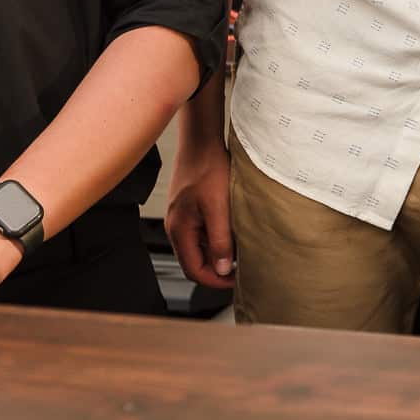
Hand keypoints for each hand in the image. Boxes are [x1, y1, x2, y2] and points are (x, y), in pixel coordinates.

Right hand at [166, 140, 235, 288]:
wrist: (201, 140)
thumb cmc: (207, 168)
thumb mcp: (218, 207)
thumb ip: (219, 240)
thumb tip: (222, 269)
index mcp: (179, 230)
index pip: (194, 270)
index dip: (216, 280)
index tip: (237, 279)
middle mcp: (177, 227)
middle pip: (195, 261)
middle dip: (218, 268)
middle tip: (242, 267)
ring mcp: (182, 217)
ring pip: (200, 246)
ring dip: (219, 251)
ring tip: (241, 248)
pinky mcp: (190, 208)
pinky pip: (202, 231)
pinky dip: (217, 236)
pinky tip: (233, 229)